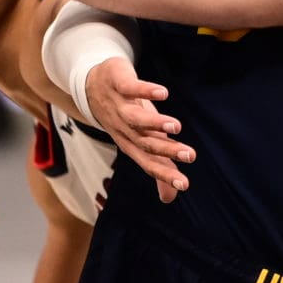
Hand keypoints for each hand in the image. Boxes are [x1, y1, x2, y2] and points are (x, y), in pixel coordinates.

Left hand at [85, 56, 191, 202]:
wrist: (92, 85)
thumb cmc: (125, 116)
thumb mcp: (143, 140)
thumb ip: (158, 165)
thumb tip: (170, 198)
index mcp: (131, 144)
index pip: (148, 163)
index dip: (165, 174)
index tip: (185, 184)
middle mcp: (123, 129)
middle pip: (145, 143)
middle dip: (167, 150)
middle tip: (190, 155)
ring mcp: (120, 106)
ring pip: (136, 119)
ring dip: (155, 123)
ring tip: (176, 126)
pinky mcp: (119, 84)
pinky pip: (131, 89)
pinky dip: (145, 91)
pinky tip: (164, 93)